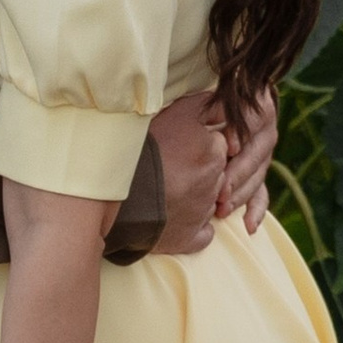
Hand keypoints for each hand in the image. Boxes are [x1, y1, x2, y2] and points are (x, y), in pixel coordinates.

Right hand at [148, 90, 226, 252]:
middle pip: (216, 171)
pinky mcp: (192, 238)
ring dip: (196, 195)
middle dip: (200, 168)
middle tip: (172, 165)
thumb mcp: (177, 114)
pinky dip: (193, 226)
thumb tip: (224, 104)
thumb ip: (206, 106)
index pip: (219, 142)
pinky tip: (176, 216)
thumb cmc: (144, 149)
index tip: (180, 144)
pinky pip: (203, 231)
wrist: (118, 195)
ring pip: (209, 200)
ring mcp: (205, 212)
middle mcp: (216, 182)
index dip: (199, 141)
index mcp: (214, 151)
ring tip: (167, 188)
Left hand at [215, 88, 277, 235]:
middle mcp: (266, 132)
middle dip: (237, 174)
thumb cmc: (205, 107)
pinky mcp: (258, 176)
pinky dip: (255, 211)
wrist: (215, 113)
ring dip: (240, 195)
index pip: (254, 121)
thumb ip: (215, 106)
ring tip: (221, 208)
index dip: (241, 133)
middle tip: (219, 188)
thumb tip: (218, 128)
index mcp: (259, 108)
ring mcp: (264, 156)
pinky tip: (249, 226)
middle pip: (255, 156)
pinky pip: (261, 195)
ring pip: (257, 178)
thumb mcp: (207, 100)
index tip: (227, 146)